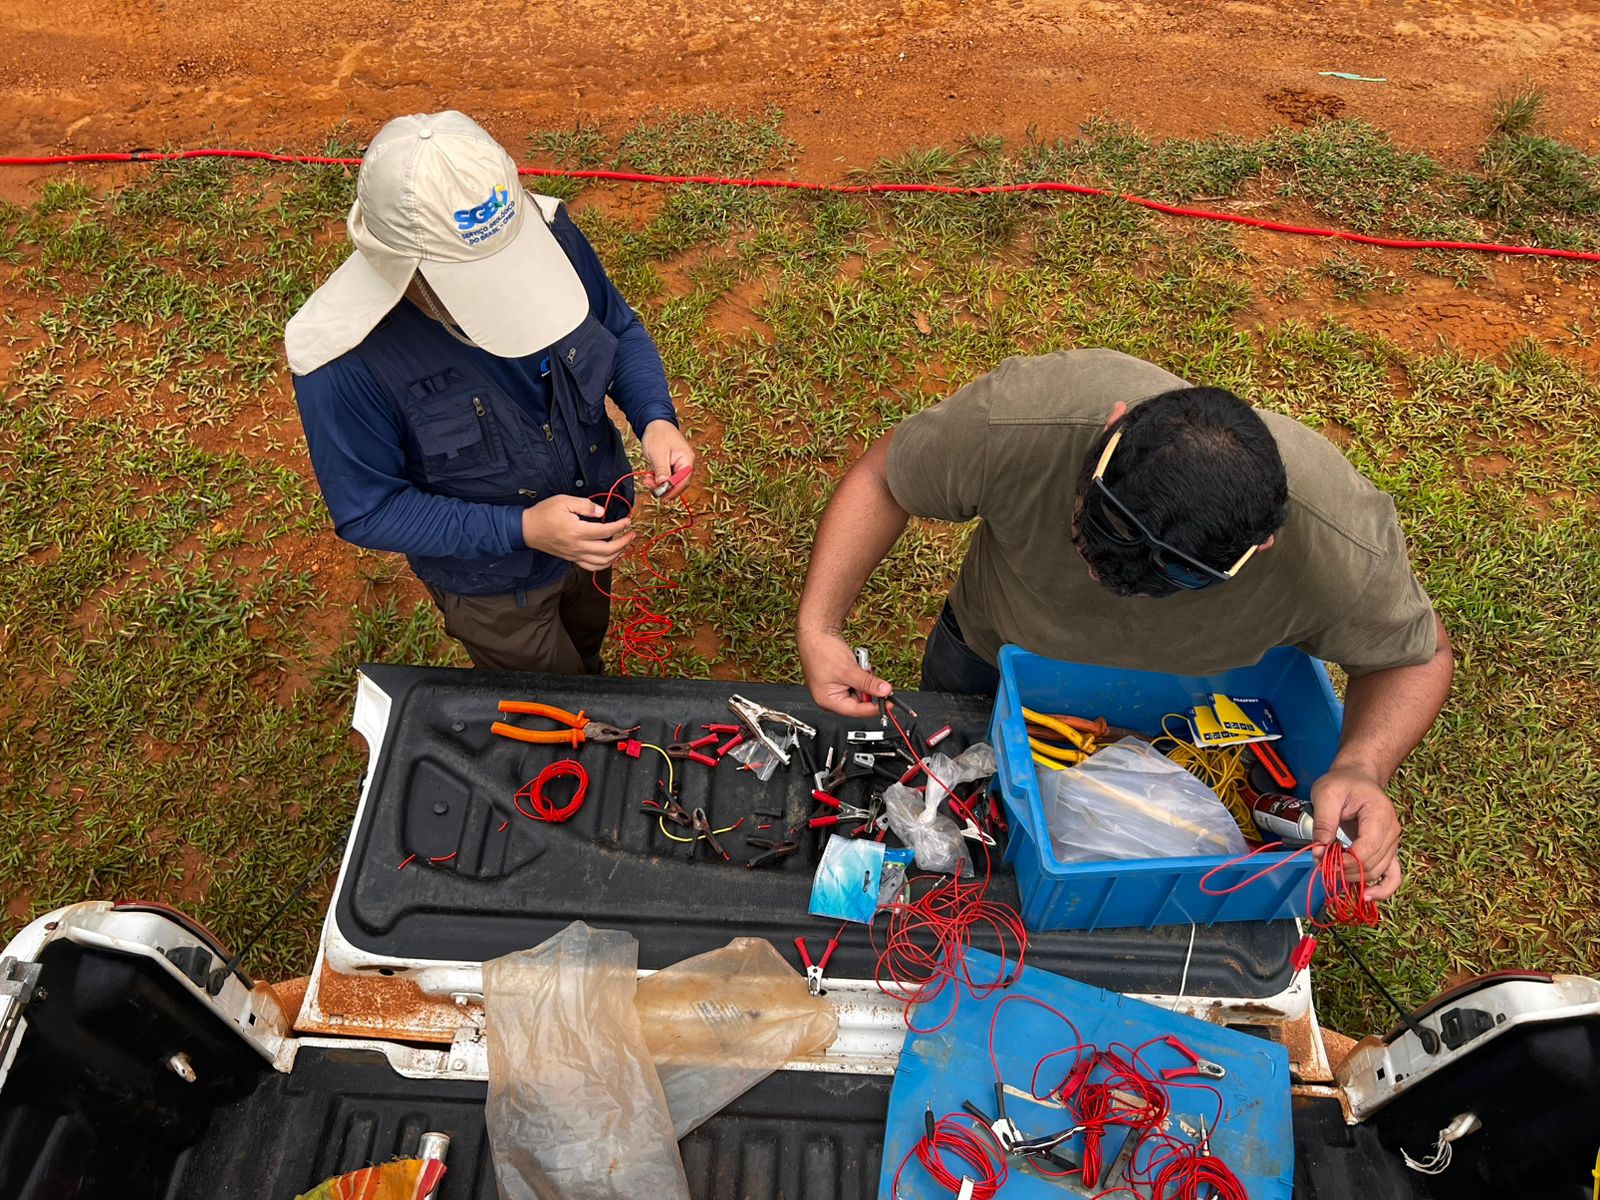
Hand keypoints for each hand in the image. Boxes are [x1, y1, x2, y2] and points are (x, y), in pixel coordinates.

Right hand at [521, 495, 633, 571]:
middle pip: (608, 550)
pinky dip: (605, 564)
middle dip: (624, 542)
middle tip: (632, 534)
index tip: (627, 520)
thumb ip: (585, 506)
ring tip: (625, 545)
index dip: (620, 526)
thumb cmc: (544, 513)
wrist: (527, 529)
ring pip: (602, 563)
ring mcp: (575, 555)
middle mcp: (577, 546)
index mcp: (577, 531)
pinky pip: (592, 567)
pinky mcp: (572, 559)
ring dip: (617, 555)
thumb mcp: (564, 501)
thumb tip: (603, 512)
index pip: (606, 531)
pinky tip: (610, 556)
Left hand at [641, 419, 694, 500]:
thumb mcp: (658, 453)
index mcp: (687, 460)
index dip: (673, 491)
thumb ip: (662, 470)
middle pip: (678, 484)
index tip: (662, 497)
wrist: (654, 423)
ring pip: (671, 482)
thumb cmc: (658, 434)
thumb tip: (664, 485)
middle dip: (663, 488)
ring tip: (646, 479)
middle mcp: (685, 464)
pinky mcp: (671, 466)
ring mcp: (678, 465)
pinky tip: (648, 477)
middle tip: (648, 485)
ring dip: (658, 484)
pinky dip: (657, 480)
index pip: (683, 481)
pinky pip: (666, 478)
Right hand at [798, 627, 892, 717]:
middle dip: (867, 687)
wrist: (815, 632)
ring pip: (859, 690)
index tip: (889, 704)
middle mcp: (831, 697)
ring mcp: (835, 688)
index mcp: (828, 701)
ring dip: (864, 678)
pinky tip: (855, 663)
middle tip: (869, 673)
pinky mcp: (840, 679)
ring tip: (857, 664)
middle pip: (859, 701)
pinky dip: (859, 673)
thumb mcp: (849, 670)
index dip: (874, 708)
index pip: (856, 711)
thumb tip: (885, 692)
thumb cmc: (822, 650)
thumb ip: (868, 683)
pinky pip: (856, 681)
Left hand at [1310, 766, 1402, 900]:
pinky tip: (1367, 896)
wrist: (1357, 778)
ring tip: (1333, 875)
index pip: (1366, 849)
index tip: (1323, 861)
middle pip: (1372, 864)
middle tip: (1321, 865)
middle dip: (1345, 871)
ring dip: (1355, 878)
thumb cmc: (1343, 783)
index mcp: (1379, 815)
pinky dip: (1383, 889)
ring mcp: (1393, 843)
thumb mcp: (1326, 794)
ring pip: (1378, 872)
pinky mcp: (1388, 850)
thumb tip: (1319, 850)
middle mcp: (1391, 832)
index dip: (1346, 862)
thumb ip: (1323, 822)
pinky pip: (1393, 875)